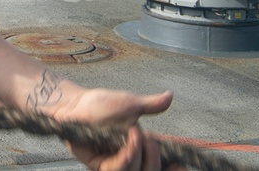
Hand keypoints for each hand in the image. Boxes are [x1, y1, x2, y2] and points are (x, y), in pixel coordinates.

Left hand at [52, 89, 183, 170]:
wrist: (76, 104)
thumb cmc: (100, 105)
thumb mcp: (130, 104)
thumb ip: (150, 105)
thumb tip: (169, 96)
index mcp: (140, 150)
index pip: (160, 166)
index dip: (173, 169)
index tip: (182, 166)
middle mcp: (129, 160)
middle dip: (155, 158)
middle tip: (150, 139)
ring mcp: (114, 163)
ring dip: (140, 155)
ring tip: (136, 136)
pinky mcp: (99, 164)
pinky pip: (116, 169)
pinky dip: (127, 158)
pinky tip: (129, 144)